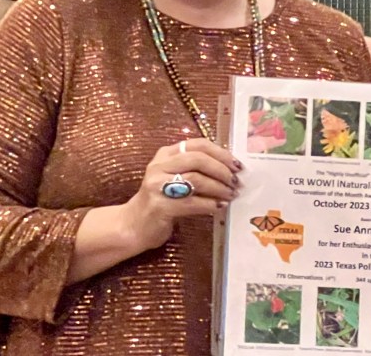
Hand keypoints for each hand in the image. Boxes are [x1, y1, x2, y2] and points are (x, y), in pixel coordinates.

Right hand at [122, 138, 241, 249]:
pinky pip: (192, 202)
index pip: (198, 145)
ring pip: (196, 180)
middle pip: (198, 159)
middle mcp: (159, 166)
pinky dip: (210, 204)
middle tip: (235, 181)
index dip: (221, 153)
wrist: (133, 225)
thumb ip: (196, 168)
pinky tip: (219, 206)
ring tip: (230, 194)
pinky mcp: (159, 206)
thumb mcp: (175, 177)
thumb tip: (231, 169)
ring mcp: (157, 186)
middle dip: (222, 170)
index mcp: (166, 154)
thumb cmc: (161, 199)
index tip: (237, 165)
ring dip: (219, 188)